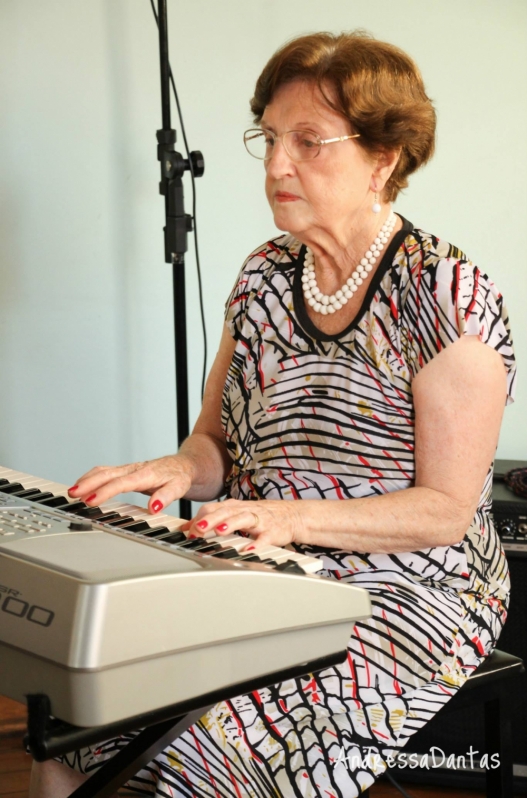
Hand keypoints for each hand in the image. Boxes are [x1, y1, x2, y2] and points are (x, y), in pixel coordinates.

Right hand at [68, 456, 192, 514]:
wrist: (184, 465)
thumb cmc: (180, 477)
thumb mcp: (179, 487)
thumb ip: (167, 496)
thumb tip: (154, 507)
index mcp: (145, 474)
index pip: (121, 483)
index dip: (105, 491)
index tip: (90, 500)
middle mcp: (134, 469)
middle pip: (107, 474)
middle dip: (88, 483)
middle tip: (73, 494)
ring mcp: (129, 469)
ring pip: (104, 471)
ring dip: (87, 480)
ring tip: (72, 491)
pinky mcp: (126, 471)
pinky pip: (105, 471)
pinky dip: (91, 477)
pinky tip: (83, 484)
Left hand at [185, 498, 303, 549]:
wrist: (293, 516)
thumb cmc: (261, 516)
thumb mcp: (235, 514)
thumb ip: (212, 519)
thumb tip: (188, 526)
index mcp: (235, 507)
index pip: (214, 508)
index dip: (200, 518)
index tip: (187, 531)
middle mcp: (246, 511)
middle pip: (226, 511)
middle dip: (211, 519)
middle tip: (198, 529)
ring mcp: (260, 520)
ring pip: (244, 518)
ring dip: (231, 524)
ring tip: (220, 531)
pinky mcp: (273, 531)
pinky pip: (265, 537)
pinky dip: (257, 543)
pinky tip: (249, 549)